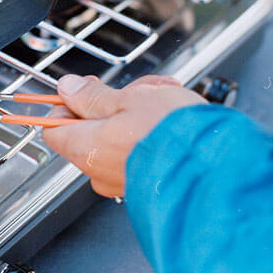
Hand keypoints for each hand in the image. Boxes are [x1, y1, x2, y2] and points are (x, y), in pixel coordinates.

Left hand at [42, 75, 204, 197]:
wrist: (219, 169)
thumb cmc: (174, 134)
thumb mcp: (129, 99)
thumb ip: (93, 96)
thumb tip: (68, 89)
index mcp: (86, 148)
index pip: (53, 127)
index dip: (66, 104)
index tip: (83, 88)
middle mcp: (99, 171)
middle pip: (90, 129)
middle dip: (112, 103)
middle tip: (138, 89)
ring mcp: (122, 181)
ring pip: (118, 137)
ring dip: (137, 113)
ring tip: (165, 99)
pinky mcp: (146, 184)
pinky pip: (138, 153)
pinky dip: (151, 133)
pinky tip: (173, 117)